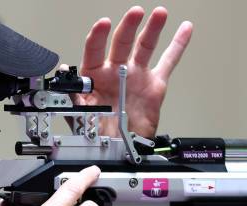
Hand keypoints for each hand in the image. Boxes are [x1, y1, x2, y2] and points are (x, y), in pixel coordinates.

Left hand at [73, 6, 192, 137]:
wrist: (118, 152)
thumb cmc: (96, 135)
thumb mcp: (77, 115)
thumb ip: (70, 93)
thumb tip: (63, 73)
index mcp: (94, 76)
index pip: (94, 50)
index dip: (98, 36)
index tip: (103, 25)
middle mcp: (115, 72)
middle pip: (121, 43)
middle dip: (128, 26)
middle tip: (134, 13)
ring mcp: (135, 76)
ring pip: (144, 46)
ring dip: (152, 28)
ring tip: (158, 13)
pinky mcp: (154, 84)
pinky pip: (168, 62)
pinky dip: (177, 45)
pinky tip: (184, 28)